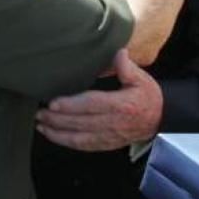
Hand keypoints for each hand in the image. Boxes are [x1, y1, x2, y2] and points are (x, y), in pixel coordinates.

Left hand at [35, 49, 162, 150]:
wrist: (158, 118)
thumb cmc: (147, 95)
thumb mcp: (141, 78)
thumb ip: (127, 67)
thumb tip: (119, 52)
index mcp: (121, 105)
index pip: (92, 105)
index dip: (72, 105)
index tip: (54, 102)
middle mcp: (114, 123)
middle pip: (81, 123)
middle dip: (58, 119)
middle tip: (39, 112)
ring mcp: (109, 136)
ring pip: (79, 138)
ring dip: (58, 133)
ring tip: (41, 124)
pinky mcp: (106, 144)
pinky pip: (83, 146)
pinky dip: (66, 142)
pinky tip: (53, 135)